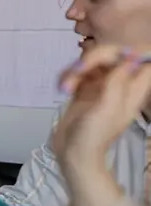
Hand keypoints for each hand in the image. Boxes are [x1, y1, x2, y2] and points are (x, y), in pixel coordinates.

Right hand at [54, 45, 150, 165]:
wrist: (73, 154)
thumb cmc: (93, 137)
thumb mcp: (107, 109)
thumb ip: (118, 82)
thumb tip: (130, 57)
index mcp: (133, 90)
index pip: (143, 60)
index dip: (132, 51)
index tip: (114, 55)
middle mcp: (119, 85)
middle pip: (113, 54)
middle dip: (93, 58)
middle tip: (79, 69)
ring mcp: (100, 86)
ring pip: (92, 61)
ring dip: (75, 69)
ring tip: (66, 86)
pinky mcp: (83, 90)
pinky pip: (77, 72)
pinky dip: (67, 76)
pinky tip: (63, 88)